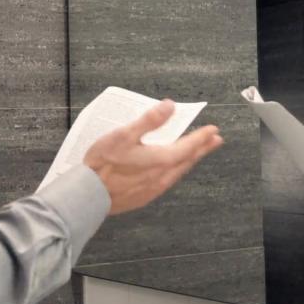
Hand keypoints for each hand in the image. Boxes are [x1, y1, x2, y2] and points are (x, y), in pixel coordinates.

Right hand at [84, 99, 223, 214]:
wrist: (88, 196)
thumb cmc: (103, 163)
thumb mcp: (124, 135)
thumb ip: (149, 120)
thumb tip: (169, 106)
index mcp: (160, 160)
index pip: (188, 146)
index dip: (201, 137)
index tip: (214, 130)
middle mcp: (162, 176)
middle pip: (187, 160)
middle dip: (202, 149)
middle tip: (216, 140)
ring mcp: (154, 189)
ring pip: (178, 171)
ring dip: (189, 160)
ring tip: (197, 153)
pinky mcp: (144, 197)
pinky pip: (167, 181)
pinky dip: (175, 170)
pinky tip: (171, 169)